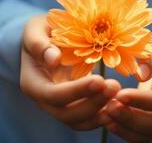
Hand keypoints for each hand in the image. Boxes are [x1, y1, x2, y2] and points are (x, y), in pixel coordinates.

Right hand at [20, 14, 120, 129]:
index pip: (52, 95)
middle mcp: (43, 98)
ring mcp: (57, 104)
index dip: (76, 91)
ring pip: (77, 121)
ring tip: (120, 99)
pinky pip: (85, 118)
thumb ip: (38, 43)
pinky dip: (100, 115)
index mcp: (32, 81)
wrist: (46, 39)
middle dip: (92, 104)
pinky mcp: (71, 104)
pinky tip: (116, 103)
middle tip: (115, 87)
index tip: (100, 80)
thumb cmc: (41, 31)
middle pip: (66, 114)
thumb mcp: (35, 29)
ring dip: (99, 114)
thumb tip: (53, 59)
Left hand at [104, 24, 151, 141]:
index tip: (119, 95)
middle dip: (130, 118)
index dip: (141, 100)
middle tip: (107, 106)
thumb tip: (140, 74)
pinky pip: (141, 133)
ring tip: (104, 114)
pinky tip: (107, 118)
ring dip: (124, 128)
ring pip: (148, 133)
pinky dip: (124, 130)